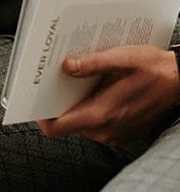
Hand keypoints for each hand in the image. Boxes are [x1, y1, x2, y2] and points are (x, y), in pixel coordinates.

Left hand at [37, 46, 179, 144]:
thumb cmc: (156, 70)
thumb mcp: (124, 58)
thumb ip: (93, 63)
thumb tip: (66, 66)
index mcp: (101, 115)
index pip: (55, 128)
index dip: (39, 115)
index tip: (34, 97)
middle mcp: (104, 130)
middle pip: (65, 123)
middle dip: (56, 102)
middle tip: (52, 80)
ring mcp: (111, 133)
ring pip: (78, 122)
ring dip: (73, 103)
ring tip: (75, 80)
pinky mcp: (118, 131)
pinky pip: (93, 122)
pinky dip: (88, 106)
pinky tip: (93, 87)